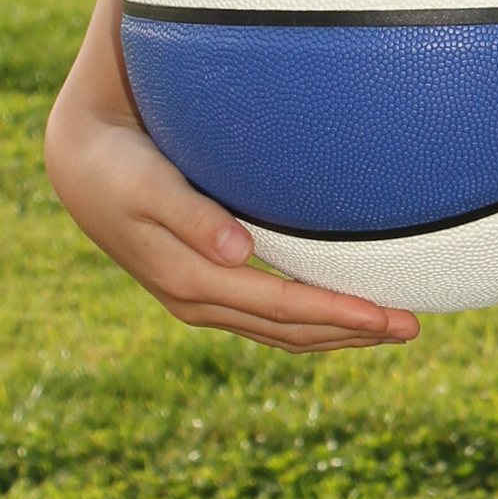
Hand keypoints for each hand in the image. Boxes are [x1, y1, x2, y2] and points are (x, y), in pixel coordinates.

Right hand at [45, 19, 418, 354]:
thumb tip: (239, 251)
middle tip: (414, 325)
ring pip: (283, 332)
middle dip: (353, 331)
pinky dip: (313, 321)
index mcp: (190, 280)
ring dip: (340, 333)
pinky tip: (346, 313)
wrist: (82, 166)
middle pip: (291, 330)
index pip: (280, 307)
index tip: (384, 315)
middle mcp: (199, 301)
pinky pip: (270, 317)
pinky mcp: (208, 286)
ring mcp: (203, 299)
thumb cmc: (121, 165)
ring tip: (394, 327)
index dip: (336, 313)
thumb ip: (193, 215)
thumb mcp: (150, 184)